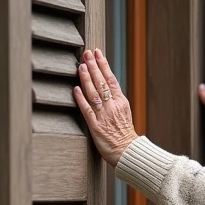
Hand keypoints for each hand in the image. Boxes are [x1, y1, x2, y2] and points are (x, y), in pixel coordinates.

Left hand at [74, 48, 138, 165]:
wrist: (128, 151)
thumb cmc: (125, 134)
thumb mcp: (124, 113)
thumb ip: (115, 100)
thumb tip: (106, 87)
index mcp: (121, 102)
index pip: (111, 79)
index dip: (103, 65)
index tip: (97, 53)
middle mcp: (113, 106)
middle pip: (102, 82)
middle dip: (93, 66)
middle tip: (86, 53)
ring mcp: (104, 115)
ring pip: (94, 93)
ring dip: (87, 78)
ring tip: (81, 65)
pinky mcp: (96, 126)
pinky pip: (87, 110)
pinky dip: (81, 99)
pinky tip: (76, 88)